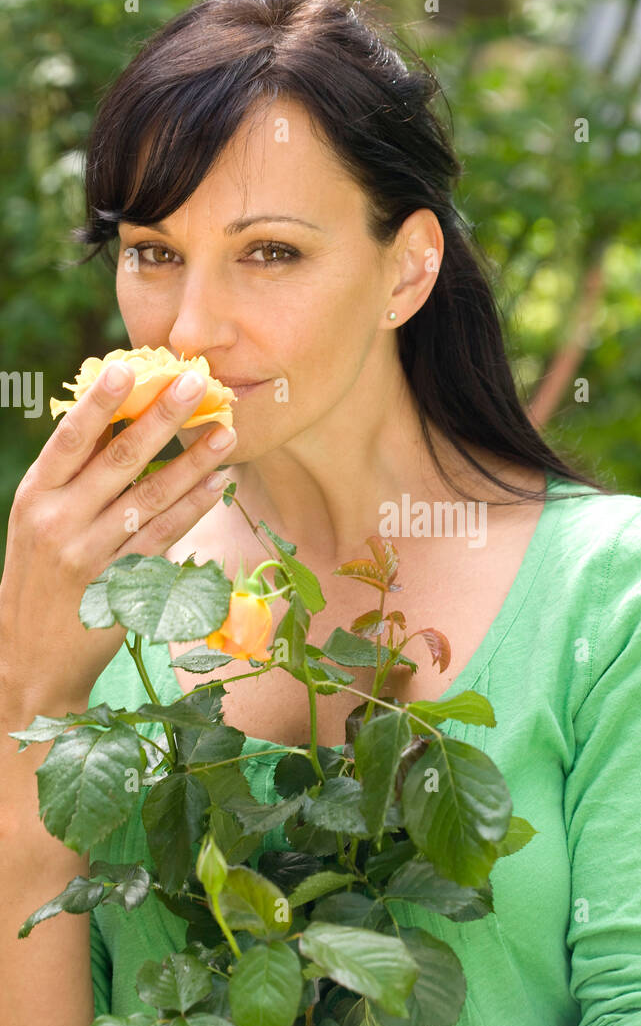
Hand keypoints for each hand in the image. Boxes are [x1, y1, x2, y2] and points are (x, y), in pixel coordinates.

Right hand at [0, 362, 237, 718]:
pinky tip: (217, 485)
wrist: (28, 658)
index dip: (99, 402)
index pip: (70, 439)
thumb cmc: (40, 577)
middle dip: (162, 418)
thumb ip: (72, 478)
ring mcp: (89, 554)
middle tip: (199, 384)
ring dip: (193, 462)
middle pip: (118, 459)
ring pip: (150, 497)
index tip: (129, 367)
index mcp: (35, 495)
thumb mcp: (38, 521)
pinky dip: (192, 508)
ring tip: (226, 433)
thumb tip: (119, 420)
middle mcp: (58, 521)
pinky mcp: (119, 584)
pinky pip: (163, 537)